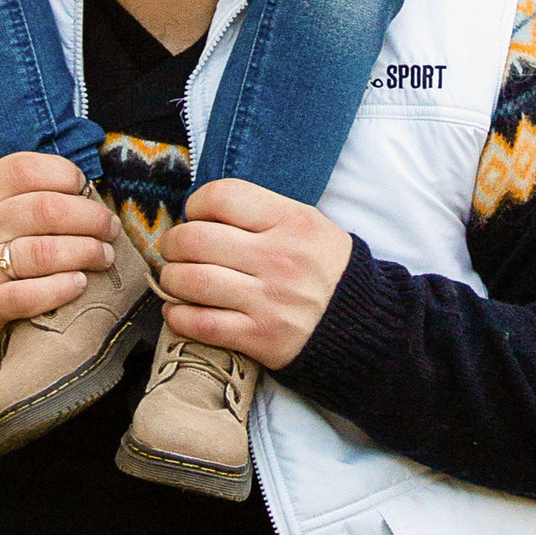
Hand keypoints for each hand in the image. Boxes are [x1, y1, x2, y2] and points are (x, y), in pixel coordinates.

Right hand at [0, 151, 117, 364]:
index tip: (86, 189)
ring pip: (44, 252)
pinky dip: (62, 288)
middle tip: (109, 228)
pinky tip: (78, 284)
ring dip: (86, 252)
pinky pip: (31, 294)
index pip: (24, 169)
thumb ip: (16, 199)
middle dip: (89, 218)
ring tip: (104, 257)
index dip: (65, 175)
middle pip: (45, 210)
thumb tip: (81, 191)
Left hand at [158, 176, 351, 369]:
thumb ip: (262, 213)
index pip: (223, 196)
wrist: (364, 326)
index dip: (196, 204)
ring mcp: (268, 300)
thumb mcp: (309, 225)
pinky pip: (201, 324)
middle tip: (173, 249)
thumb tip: (203, 212)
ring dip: (171, 279)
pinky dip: (178, 316)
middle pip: (197, 239)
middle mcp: (278, 258)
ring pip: (193, 281)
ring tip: (174, 278)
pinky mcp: (260, 337)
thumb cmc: (327, 269)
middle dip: (173, 243)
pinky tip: (176, 309)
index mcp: (291, 221)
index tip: (195, 215)